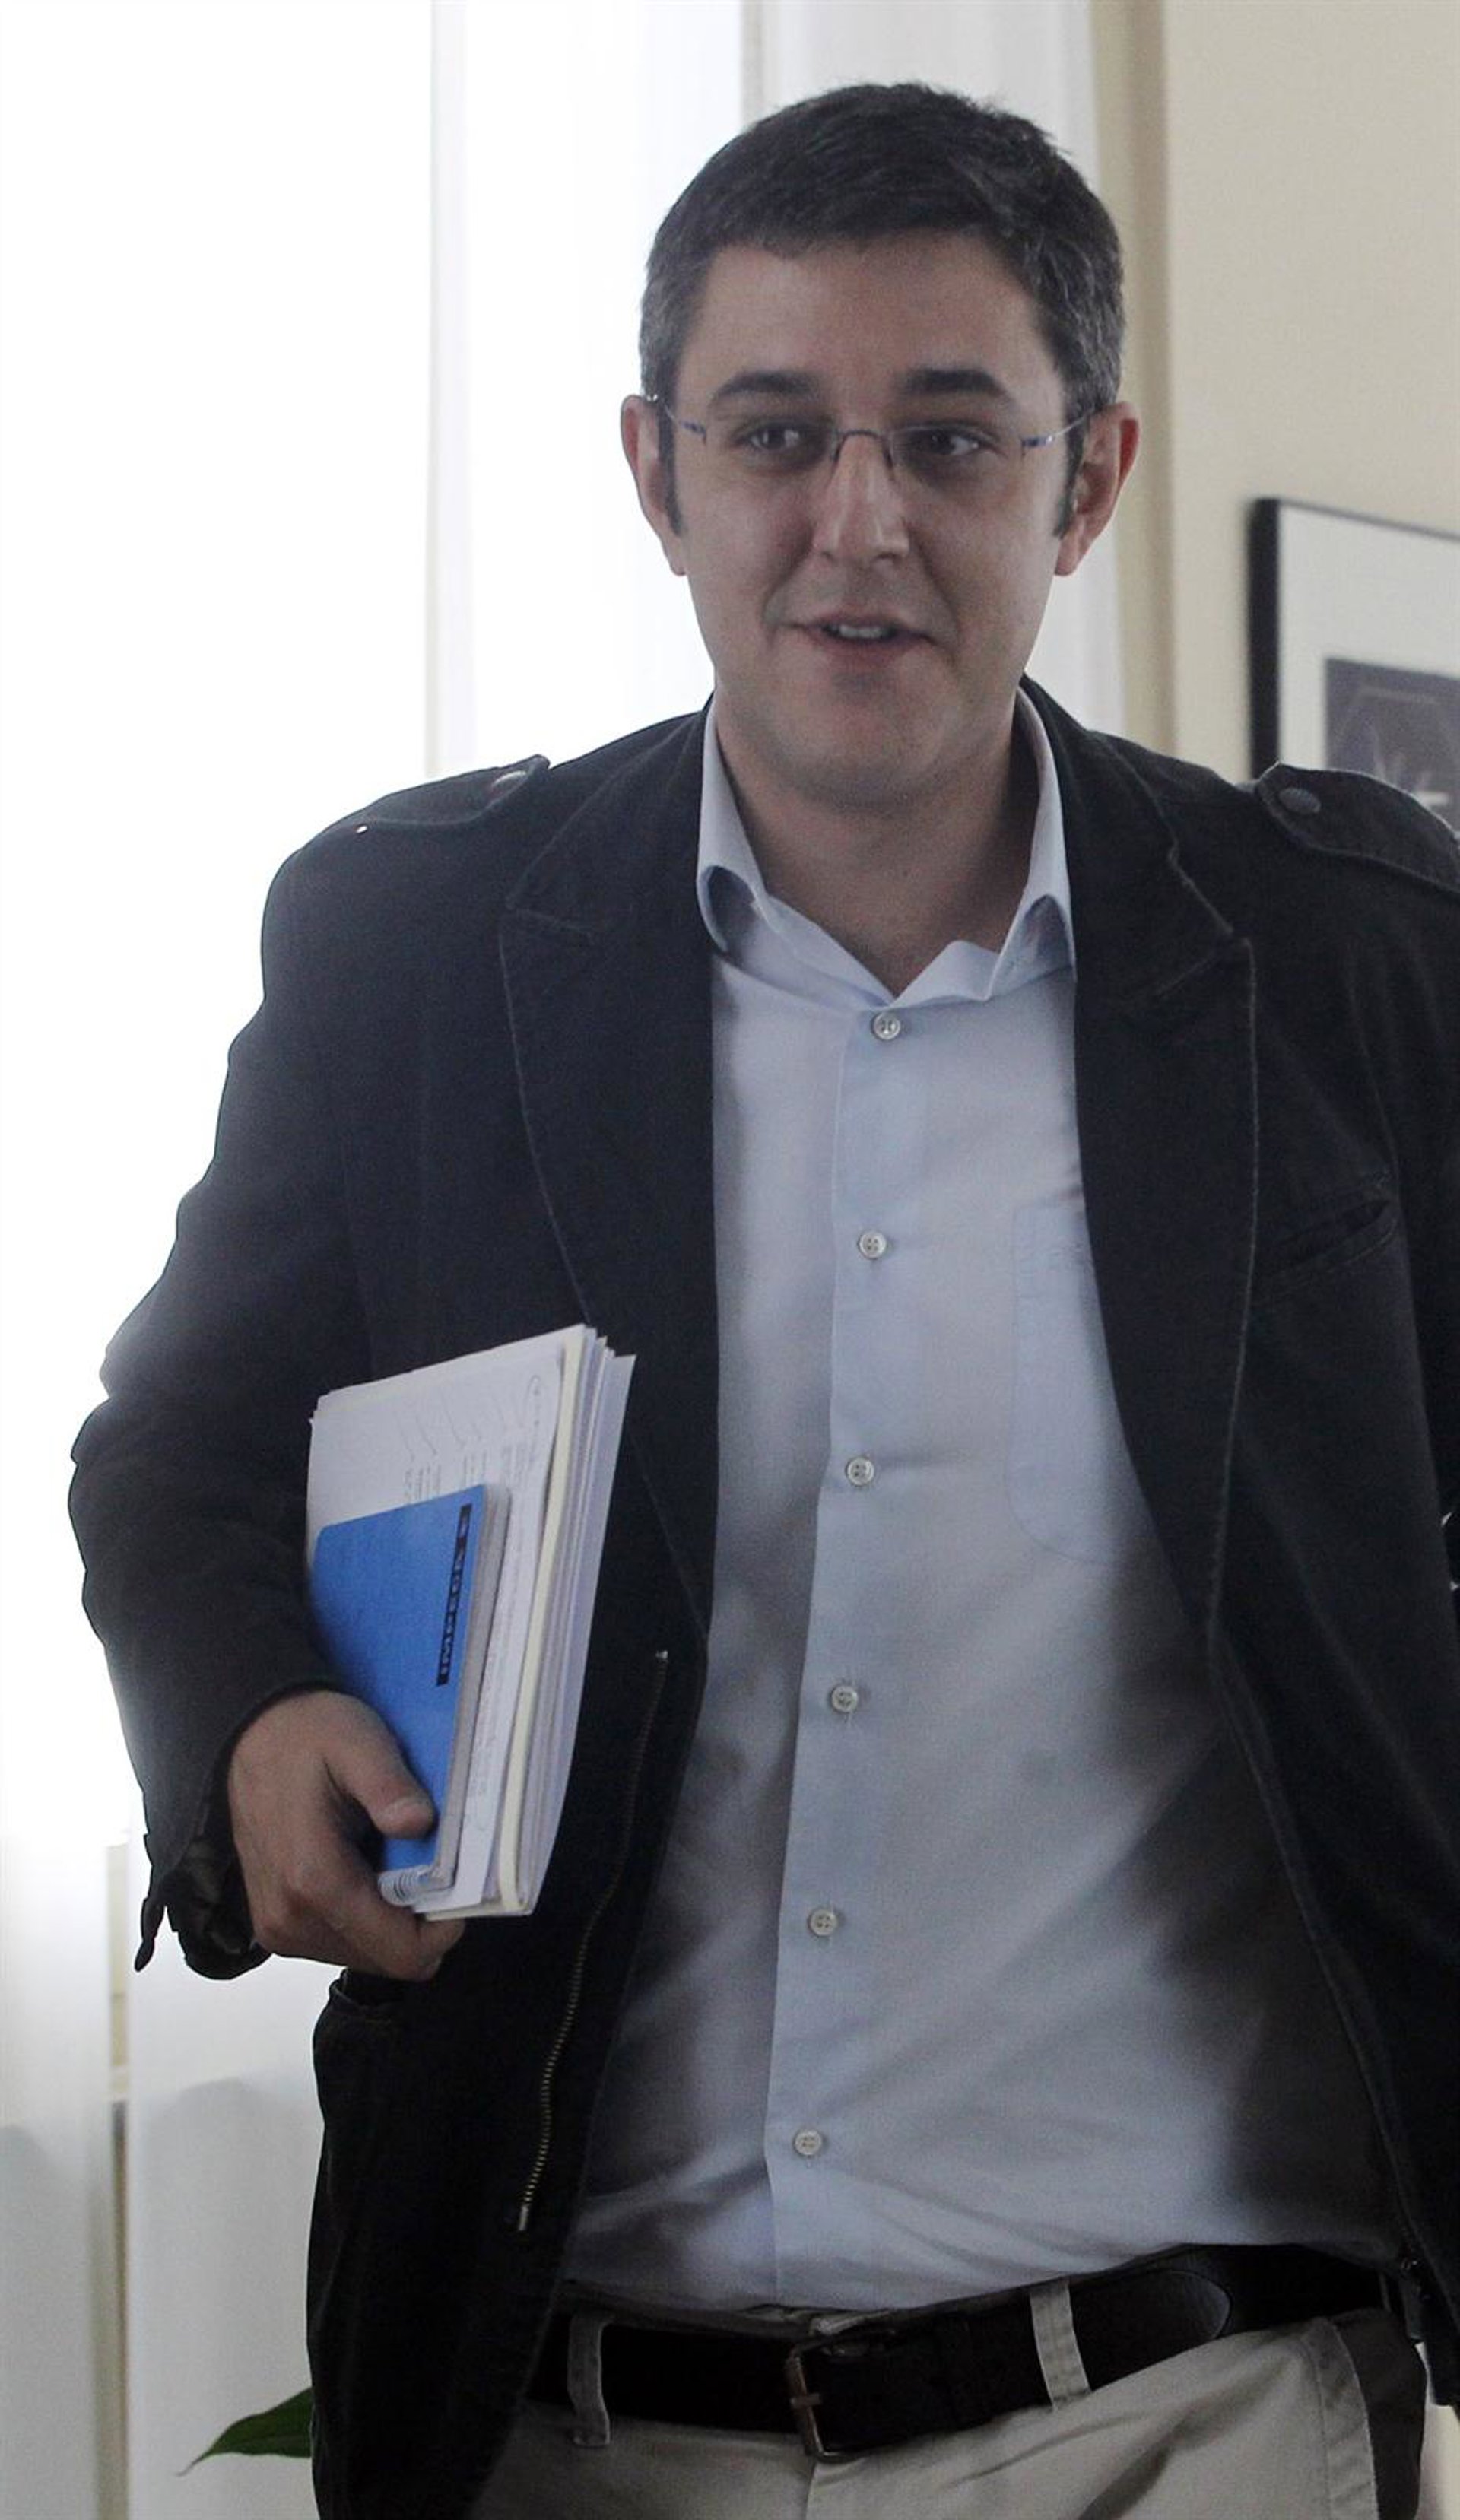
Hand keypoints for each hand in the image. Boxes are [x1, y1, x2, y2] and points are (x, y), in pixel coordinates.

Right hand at [226, 1690, 465, 1978]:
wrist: (249, 1738)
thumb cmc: (307, 1735)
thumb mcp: (358, 1741)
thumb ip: (389, 1785)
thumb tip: (419, 1824)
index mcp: (315, 1881)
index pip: (401, 1951)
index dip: (444, 1928)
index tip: (459, 1884)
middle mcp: (292, 1919)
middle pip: (388, 1959)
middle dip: (419, 1920)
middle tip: (428, 1864)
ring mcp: (280, 1928)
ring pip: (367, 1955)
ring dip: (392, 1918)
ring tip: (392, 1859)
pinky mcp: (277, 1926)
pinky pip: (341, 1943)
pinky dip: (366, 1916)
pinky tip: (365, 1868)